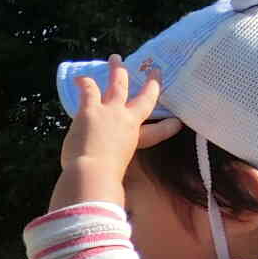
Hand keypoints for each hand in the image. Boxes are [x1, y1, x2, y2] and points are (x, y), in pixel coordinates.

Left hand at [59, 55, 182, 173]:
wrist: (93, 172)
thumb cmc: (104, 179)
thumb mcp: (116, 176)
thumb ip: (117, 180)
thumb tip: (114, 199)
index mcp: (135, 139)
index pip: (156, 133)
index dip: (167, 128)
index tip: (177, 123)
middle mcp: (127, 121)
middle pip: (143, 98)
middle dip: (150, 84)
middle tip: (155, 71)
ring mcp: (110, 111)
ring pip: (117, 84)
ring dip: (117, 70)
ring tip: (116, 58)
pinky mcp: (91, 109)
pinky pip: (89, 90)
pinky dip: (84, 83)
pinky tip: (80, 77)